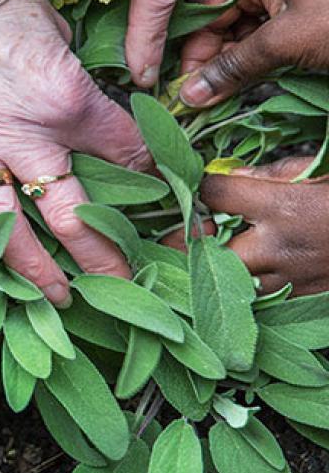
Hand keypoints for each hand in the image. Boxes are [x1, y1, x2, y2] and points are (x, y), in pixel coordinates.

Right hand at [0, 0, 149, 305]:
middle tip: (124, 282)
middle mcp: (25, 135)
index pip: (126, 149)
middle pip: (73, 211)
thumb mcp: (54, 23)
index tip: (161, 190)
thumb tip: (72, 92)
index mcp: (68, 98)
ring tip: (56, 297)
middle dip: (105, 253)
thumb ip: (67, 71)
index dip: (151, 172)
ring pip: (5, 225)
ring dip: (34, 268)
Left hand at [164, 157, 328, 295]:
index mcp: (280, 207)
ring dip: (206, 273)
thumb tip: (232, 173)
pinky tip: (226, 285)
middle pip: (205, 252)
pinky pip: (257, 301)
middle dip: (180, 246)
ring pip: (227, 284)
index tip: (188, 187)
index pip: (214, 194)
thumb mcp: (322, 171)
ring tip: (184, 264)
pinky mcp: (302, 301)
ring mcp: (288, 279)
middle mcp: (277, 247)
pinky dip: (239, 292)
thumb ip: (273, 173)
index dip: (196, 188)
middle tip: (160, 240)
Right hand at [178, 0, 328, 106]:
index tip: (181, 90)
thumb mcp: (287, 42)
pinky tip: (241, 86)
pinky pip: (259, 39)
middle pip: (216, 23)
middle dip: (207, 62)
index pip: (201, 10)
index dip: (189, 52)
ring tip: (217, 99)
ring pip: (237, 35)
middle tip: (197, 102)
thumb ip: (234, 67)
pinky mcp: (296, 13)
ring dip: (228, 67)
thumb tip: (189, 95)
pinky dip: (250, 64)